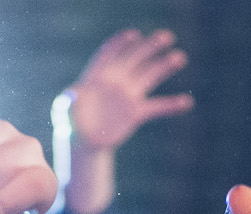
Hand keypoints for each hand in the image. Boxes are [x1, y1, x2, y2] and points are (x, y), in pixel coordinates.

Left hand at [64, 29, 193, 151]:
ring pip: (148, 76)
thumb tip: (72, 94)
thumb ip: (68, 100)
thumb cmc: (70, 122)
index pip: (110, 53)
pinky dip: (171, 105)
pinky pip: (156, 107)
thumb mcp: (64, 110)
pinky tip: (186, 102)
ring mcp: (127, 95)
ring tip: (179, 57)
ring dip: (163, 66)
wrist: (83, 140)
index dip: (121, 44)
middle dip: (149, 47)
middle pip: (134, 59)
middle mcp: (115, 80)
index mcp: (97, 75)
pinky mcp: (135, 112)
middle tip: (166, 36)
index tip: (133, 36)